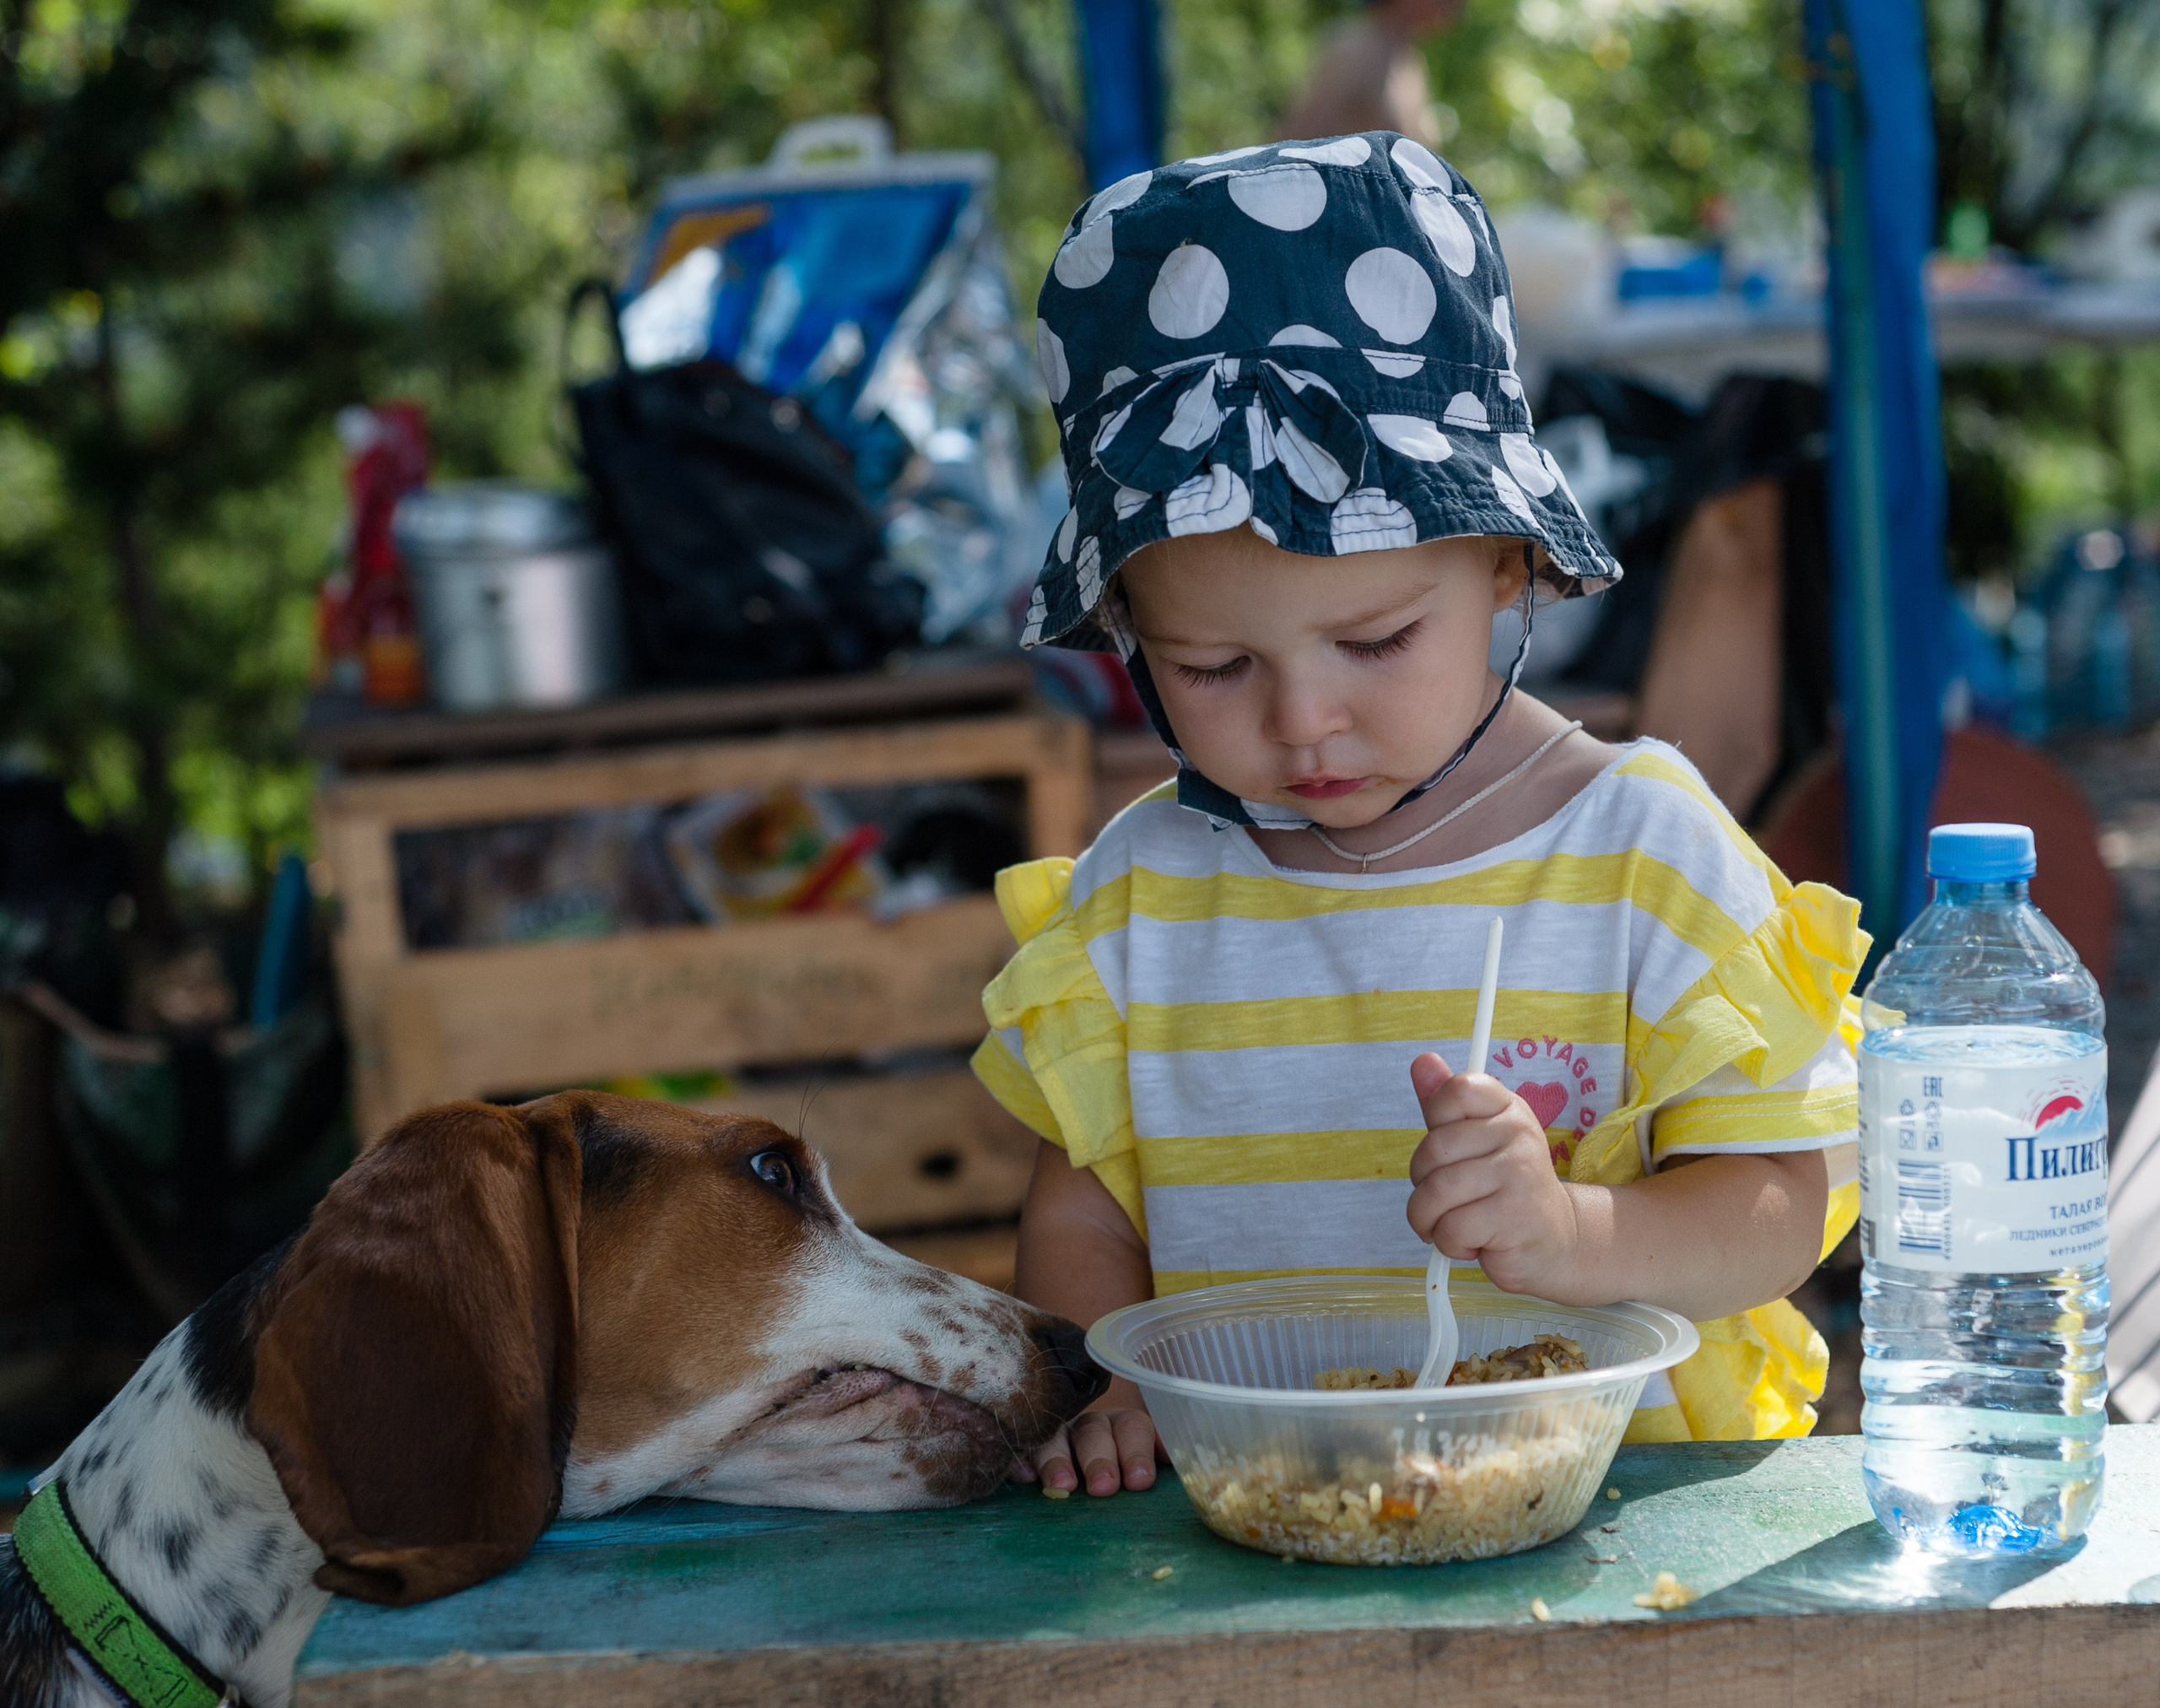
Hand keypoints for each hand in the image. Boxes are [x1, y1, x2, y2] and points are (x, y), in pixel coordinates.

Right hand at [1011, 1377, 1163, 1496]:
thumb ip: (1163, 1466)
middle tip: (1104, 1488)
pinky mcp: (1027, 1448)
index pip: (1133, 1429)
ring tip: (1062, 1488)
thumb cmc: (1121, 1475)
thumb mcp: (1144, 1471)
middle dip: (1100, 1459)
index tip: (1140, 1480)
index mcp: (1125, 1428)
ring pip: (1056, 1438)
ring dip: (1059, 1461)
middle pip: (1095, 1432)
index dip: (1137, 1452)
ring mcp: (1056, 1435)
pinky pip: (1022, 1449)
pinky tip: (1024, 1477)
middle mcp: (1092, 1426)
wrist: (1084, 1465)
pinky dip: (1023, 1461)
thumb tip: (1197, 1478)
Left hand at [1404, 1050, 1583, 1298]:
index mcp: (1508, 1108)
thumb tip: (1421, 1060)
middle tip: (1448, 1199)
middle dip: (1424, 1183)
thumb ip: (1445, 1104)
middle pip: (1433, 1148)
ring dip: (1431, 1220)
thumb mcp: (1475, 1141)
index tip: (1450, 1149)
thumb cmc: (1503, 1188)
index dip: (1436, 1120)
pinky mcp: (1514, 1217)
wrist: (1554, 1240)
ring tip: (1455, 1224)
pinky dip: (1450, 1244)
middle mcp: (1518, 1134)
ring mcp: (1519, 1174)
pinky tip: (1475, 1242)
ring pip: (1435, 1193)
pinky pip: (1450, 1228)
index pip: (1457, 1090)